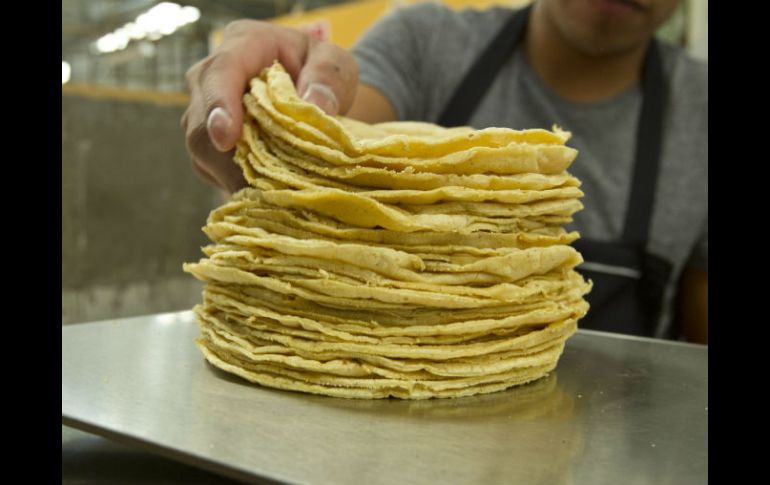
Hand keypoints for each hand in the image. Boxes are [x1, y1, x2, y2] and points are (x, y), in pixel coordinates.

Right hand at [181, 20, 358, 192]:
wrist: (310, 87)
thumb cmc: (321, 71)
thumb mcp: (337, 64)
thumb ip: (329, 77)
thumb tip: (315, 105)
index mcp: (244, 44)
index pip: (222, 72)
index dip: (220, 105)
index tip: (227, 138)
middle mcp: (211, 75)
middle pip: (202, 120)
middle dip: (231, 156)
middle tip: (268, 186)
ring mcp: (202, 110)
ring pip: (203, 149)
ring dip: (234, 173)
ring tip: (271, 192)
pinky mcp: (206, 142)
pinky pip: (211, 167)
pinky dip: (236, 181)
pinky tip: (263, 191)